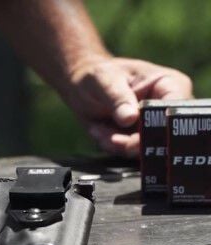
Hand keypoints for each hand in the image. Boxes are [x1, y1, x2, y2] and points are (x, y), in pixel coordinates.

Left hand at [66, 57, 192, 156]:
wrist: (81, 88)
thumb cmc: (97, 76)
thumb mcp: (104, 80)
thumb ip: (118, 98)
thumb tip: (130, 118)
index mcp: (169, 85)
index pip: (178, 111)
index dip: (162, 127)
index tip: (138, 135)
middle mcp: (166, 109)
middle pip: (165, 137)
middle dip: (135, 143)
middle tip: (112, 139)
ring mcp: (153, 127)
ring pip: (146, 150)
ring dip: (119, 146)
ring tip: (99, 130)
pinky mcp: (138, 141)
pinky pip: (129, 154)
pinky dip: (111, 148)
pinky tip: (99, 132)